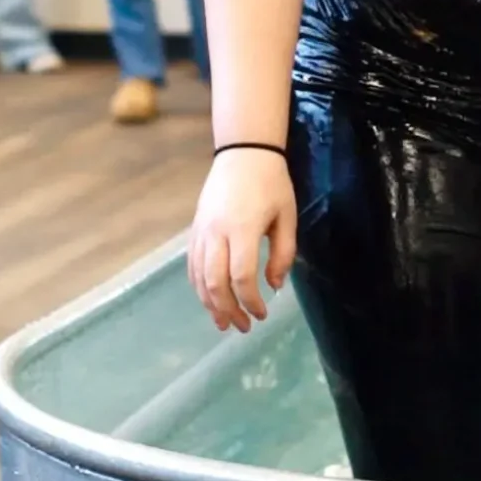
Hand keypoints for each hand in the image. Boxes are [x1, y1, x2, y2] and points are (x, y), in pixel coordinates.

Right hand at [187, 147, 295, 332]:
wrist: (243, 154)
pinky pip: (192, 265)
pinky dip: (200, 287)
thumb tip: (274, 286)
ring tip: (224, 322)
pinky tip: (210, 299)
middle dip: (229, 310)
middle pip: (215, 282)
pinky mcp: (195, 230)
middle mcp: (216, 233)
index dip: (251, 301)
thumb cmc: (272, 185)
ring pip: (199, 277)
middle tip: (243, 327)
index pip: (241, 276)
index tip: (263, 313)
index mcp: (242, 229)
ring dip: (211, 304)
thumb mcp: (287, 217)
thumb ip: (282, 254)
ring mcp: (201, 231)